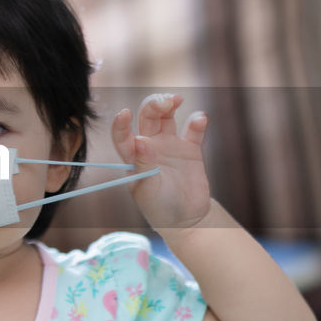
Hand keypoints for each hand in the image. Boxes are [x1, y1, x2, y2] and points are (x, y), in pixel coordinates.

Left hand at [111, 94, 210, 234]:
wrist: (187, 219)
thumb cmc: (160, 207)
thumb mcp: (149, 188)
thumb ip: (144, 164)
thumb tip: (139, 138)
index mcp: (134, 157)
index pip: (122, 135)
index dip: (121, 123)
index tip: (124, 113)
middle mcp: (149, 147)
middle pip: (147, 117)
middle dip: (153, 105)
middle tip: (165, 103)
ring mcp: (169, 146)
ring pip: (166, 117)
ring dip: (169, 105)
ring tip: (176, 101)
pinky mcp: (190, 150)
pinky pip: (193, 130)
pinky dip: (197, 121)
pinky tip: (199, 119)